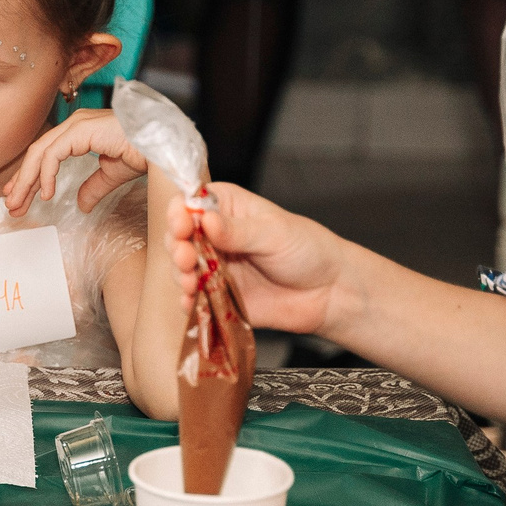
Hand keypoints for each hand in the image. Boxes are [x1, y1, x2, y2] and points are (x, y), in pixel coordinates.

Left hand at [4, 107, 144, 215]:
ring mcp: (77, 125)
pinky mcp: (81, 130)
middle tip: (12, 205)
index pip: (46, 153)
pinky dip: (46, 174)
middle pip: (38, 153)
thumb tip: (81, 204)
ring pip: (40, 153)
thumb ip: (93, 187)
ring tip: (18, 203)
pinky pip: (54, 154)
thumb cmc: (144, 152)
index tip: (19, 195)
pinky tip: (46, 194)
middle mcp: (75, 125)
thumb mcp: (112, 175)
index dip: (30, 176)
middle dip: (22, 180)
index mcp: (80, 131)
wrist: (162, 146)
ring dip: (26, 180)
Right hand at [166, 182, 347, 338]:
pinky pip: (194, 297)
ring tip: (189, 282)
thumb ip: (237, 230)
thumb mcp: (273, 233)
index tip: (182, 225)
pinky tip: (189, 302)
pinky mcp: (217, 295)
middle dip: (176, 246)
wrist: (329, 292)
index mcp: (227, 207)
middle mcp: (215, 235)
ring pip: (182, 268)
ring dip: (179, 274)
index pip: (190, 203)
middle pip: (178, 236)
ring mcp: (214, 266)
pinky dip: (187, 300)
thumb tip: (205, 220)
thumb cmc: (307, 249)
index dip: (180, 213)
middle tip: (186, 257)